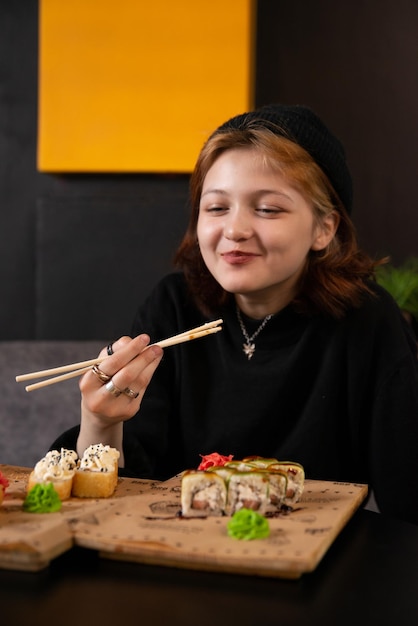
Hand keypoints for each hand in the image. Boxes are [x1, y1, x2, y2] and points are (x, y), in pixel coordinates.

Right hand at [77, 334, 163, 459]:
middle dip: (143, 358)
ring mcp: (115, 407)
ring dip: (150, 365)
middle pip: (127, 375)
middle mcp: (100, 398)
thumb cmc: (100, 382)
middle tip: (156, 347)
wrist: (99, 413)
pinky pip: (142, 389)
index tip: (144, 338)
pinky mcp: (129, 411)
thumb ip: (115, 350)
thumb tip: (132, 341)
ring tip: (157, 352)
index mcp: (88, 383)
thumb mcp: (100, 365)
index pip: (112, 363)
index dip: (130, 350)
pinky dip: (149, 374)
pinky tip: (152, 365)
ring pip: (138, 382)